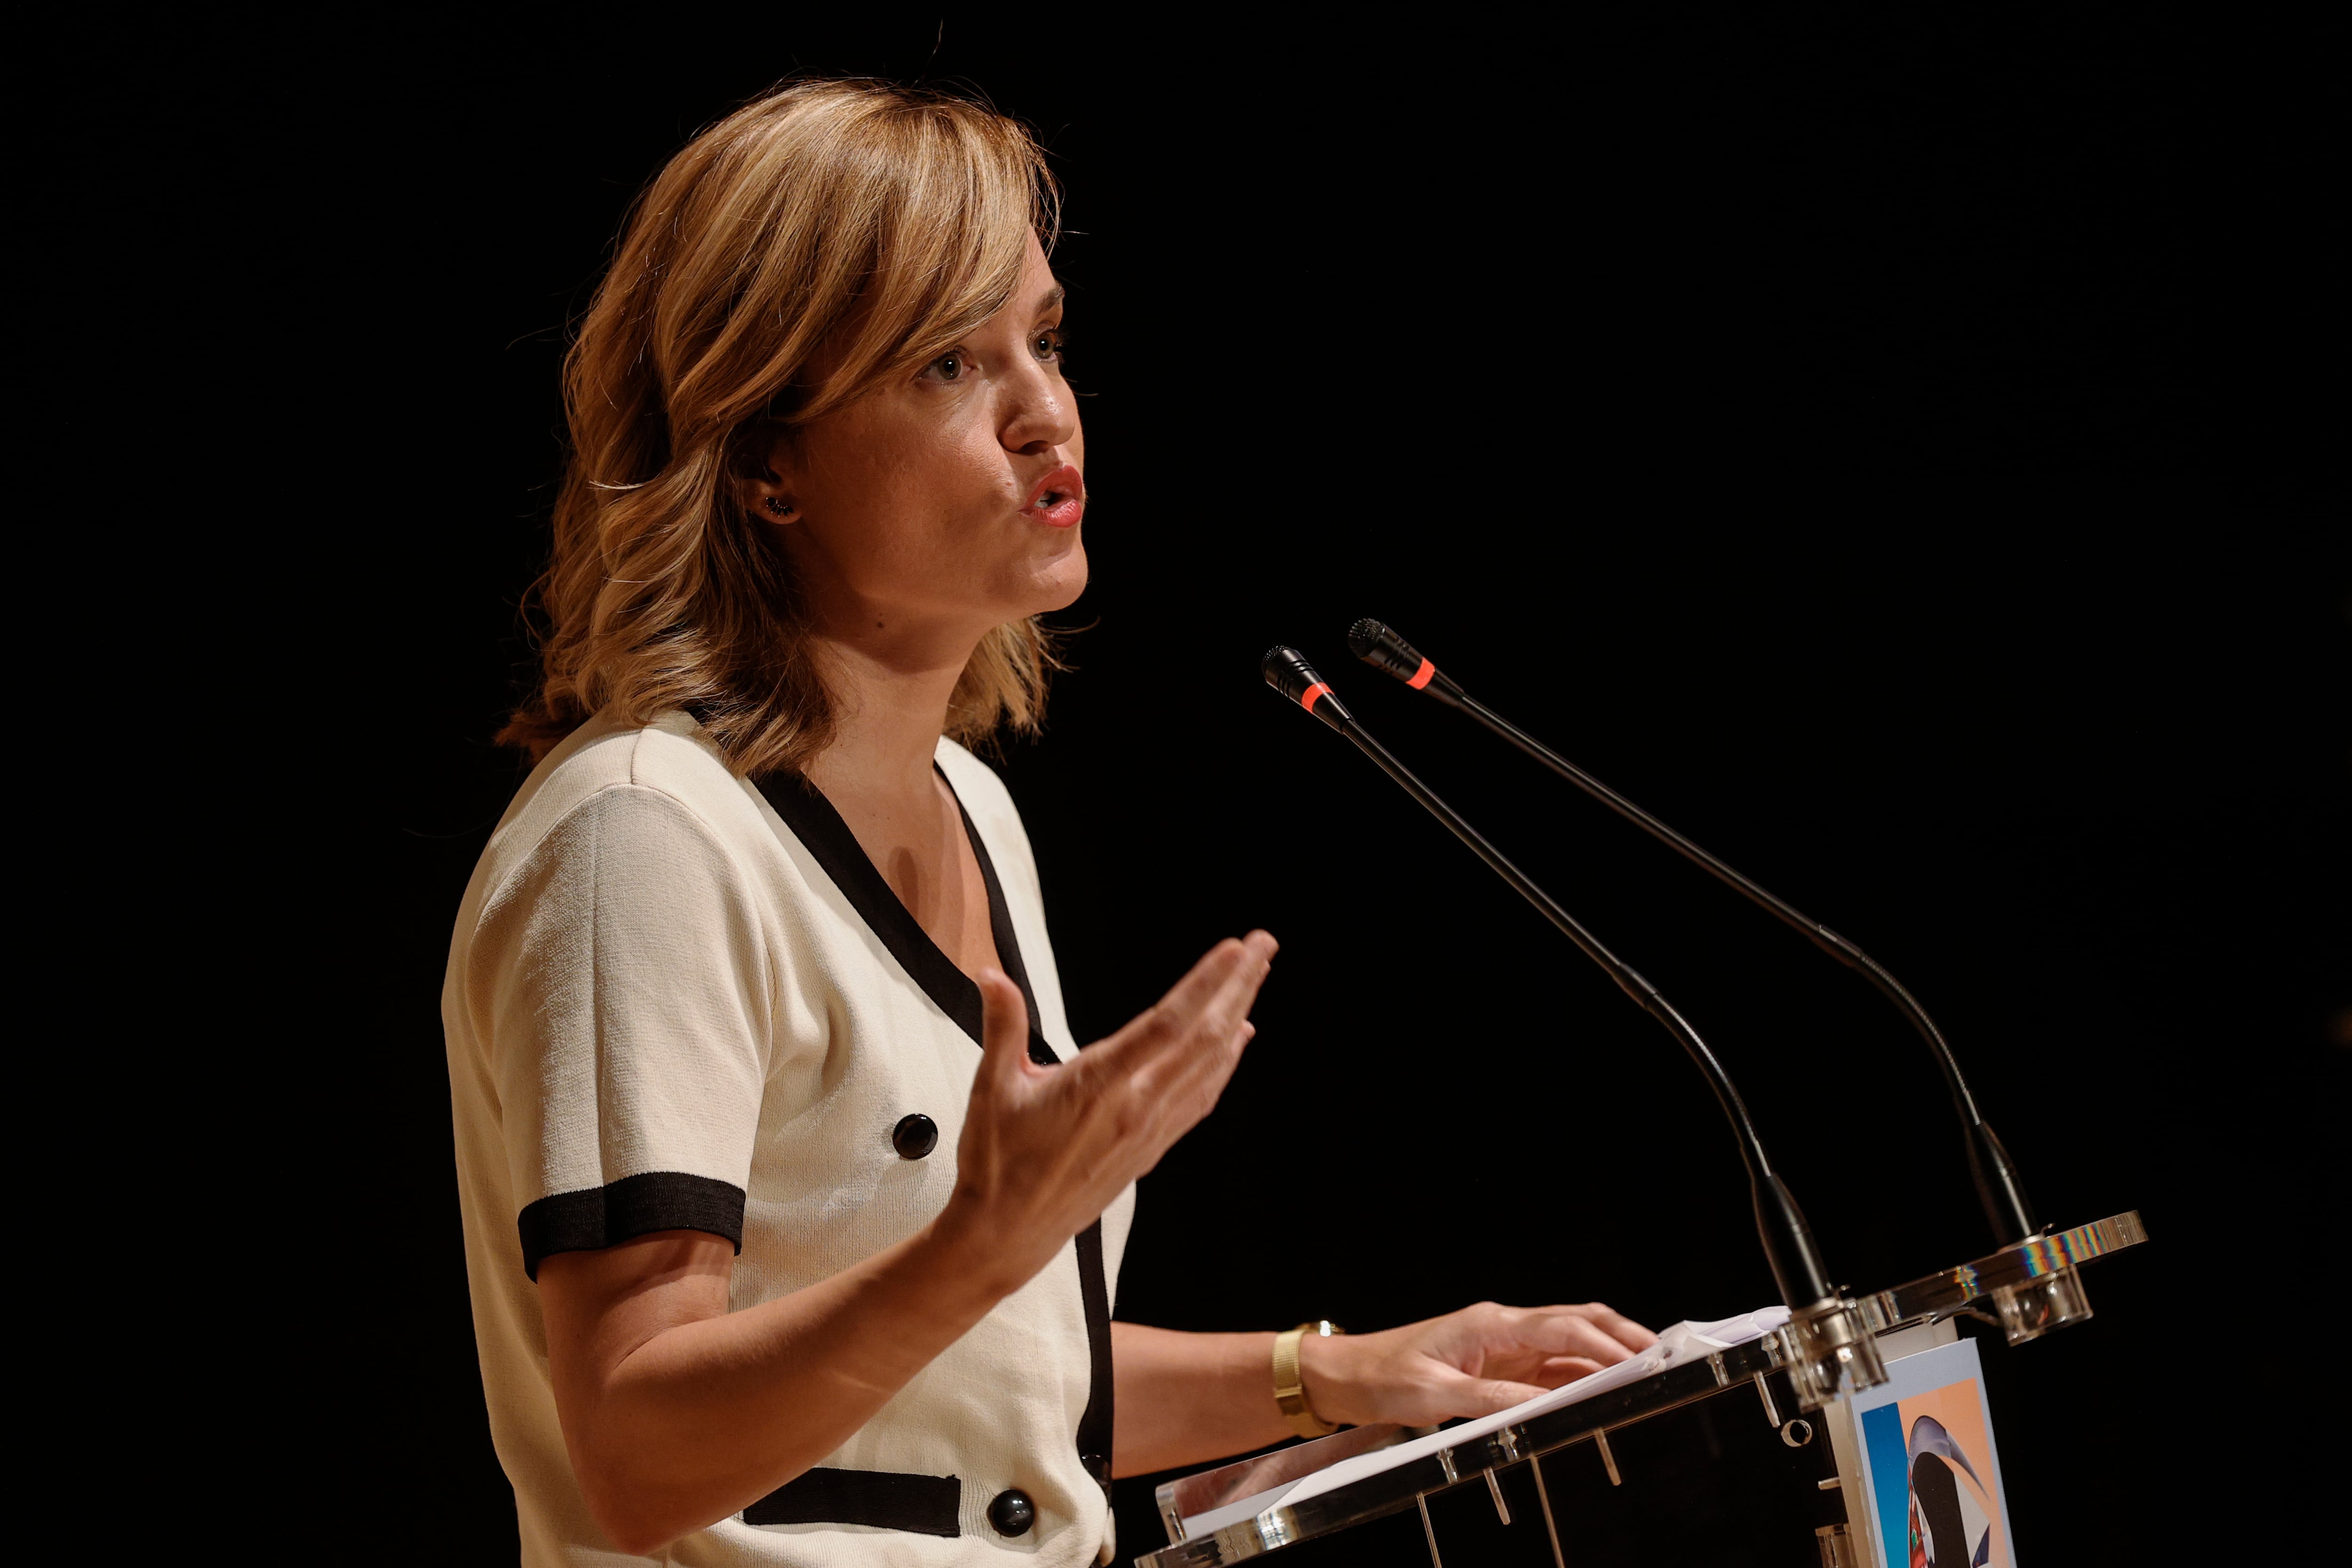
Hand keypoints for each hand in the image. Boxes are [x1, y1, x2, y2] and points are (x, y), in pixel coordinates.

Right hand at [941, 931, 1277, 1291]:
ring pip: (1210, 1065)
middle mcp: (1134, 1108)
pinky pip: (1201, 1097)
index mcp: (1097, 1086)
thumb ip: (1002, 1026)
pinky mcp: (1152, 1148)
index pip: (1166, 1025)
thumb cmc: (997, 1162)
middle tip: (1264, 943)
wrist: (1008, 1233)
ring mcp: (1149, 1130)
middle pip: (1204, 1038)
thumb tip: (990, 975)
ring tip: (1258, 974)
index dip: (1204, 985)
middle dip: (1238, 985)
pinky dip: (1224, 1063)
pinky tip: (1236, 1039)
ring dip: (1237, 1014)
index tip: (1233, 950)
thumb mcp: (992, 1088)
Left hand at [1300, 1301, 1658, 1427]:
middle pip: (1575, 1324)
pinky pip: (1548, 1369)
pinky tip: (1599, 1393)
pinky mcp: (1498, 1366)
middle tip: (1661, 1357)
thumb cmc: (1384, 1378)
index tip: (1639, 1361)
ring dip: (1604, 1358)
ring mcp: (1503, 1345)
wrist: (1349, 1375)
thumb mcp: (1435, 1395)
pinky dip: (1578, 1378)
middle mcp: (1502, 1327)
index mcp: (1490, 1324)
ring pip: (1567, 1345)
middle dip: (1620, 1337)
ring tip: (1643, 1375)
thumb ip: (1490, 1401)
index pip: (1561, 1329)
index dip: (1604, 1345)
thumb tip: (1539, 1408)